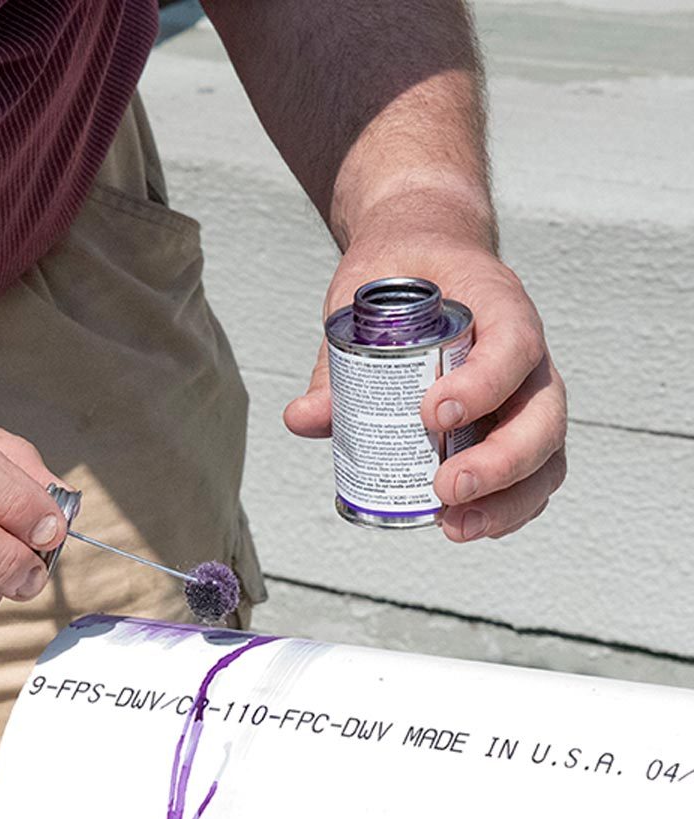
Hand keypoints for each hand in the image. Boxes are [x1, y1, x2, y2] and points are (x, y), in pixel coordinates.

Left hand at [285, 230, 567, 541]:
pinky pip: (531, 476)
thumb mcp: (364, 302)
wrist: (431, 264)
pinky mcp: (517, 432)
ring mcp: (528, 398)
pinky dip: (507, 509)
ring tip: (455, 525)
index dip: (482, 385)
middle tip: (447, 486)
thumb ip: (336, 363)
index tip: (432, 414)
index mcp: (498, 307)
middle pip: (540, 414)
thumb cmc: (407, 282)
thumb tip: (303, 418)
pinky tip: (466, 525)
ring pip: (546, 454)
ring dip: (507, 499)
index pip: (513, 345)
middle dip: (500, 461)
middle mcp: (527, 357)